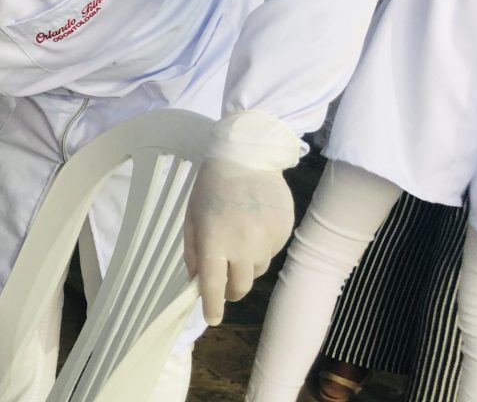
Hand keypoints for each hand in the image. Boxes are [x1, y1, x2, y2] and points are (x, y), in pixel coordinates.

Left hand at [184, 158, 293, 325]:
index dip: (212, 307)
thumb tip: (197, 282)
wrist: (247, 157)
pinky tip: (254, 225)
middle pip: (240, 286)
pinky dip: (261, 248)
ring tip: (239, 239)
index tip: (212, 319)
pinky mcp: (284, 232)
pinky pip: (271, 253)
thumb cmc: (211, 188)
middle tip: (224, 281)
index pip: (214, 285)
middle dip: (230, 290)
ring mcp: (267, 239)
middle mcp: (244, 245)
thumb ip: (193, 252)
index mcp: (215, 241)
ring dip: (246, 266)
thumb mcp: (192, 218)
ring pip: (257, 271)